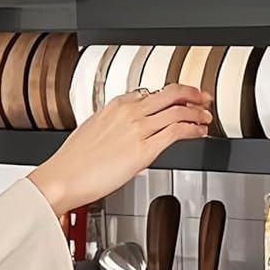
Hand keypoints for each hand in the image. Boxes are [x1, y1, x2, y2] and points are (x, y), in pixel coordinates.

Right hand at [30, 83, 212, 216]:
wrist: (63, 177)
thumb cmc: (73, 161)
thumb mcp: (93, 130)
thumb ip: (113, 126)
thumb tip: (125, 131)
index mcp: (116, 105)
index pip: (152, 92)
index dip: (173, 94)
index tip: (182, 98)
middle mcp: (129, 112)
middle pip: (171, 93)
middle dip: (193, 94)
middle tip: (204, 98)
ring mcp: (138, 129)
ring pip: (178, 110)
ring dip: (198, 113)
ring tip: (205, 118)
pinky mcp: (144, 149)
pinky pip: (177, 131)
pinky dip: (194, 129)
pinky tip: (199, 132)